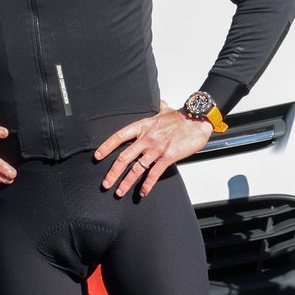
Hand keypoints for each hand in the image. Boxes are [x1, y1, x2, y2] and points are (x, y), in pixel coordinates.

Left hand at [94, 103, 212, 197]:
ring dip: (126, 182)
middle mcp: (146, 138)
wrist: (197, 121)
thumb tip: (159, 102)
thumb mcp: (164, 109)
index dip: (107, 146)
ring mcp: (156, 148)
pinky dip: (147, 184)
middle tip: (105, 184)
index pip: (119, 136)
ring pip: (137, 168)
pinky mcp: (167, 157)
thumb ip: (158, 108)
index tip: (97, 156)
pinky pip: (154, 173)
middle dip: (113, 172)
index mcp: (143, 126)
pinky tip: (142, 192)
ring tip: (119, 192)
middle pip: (124, 157)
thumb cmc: (181, 117)